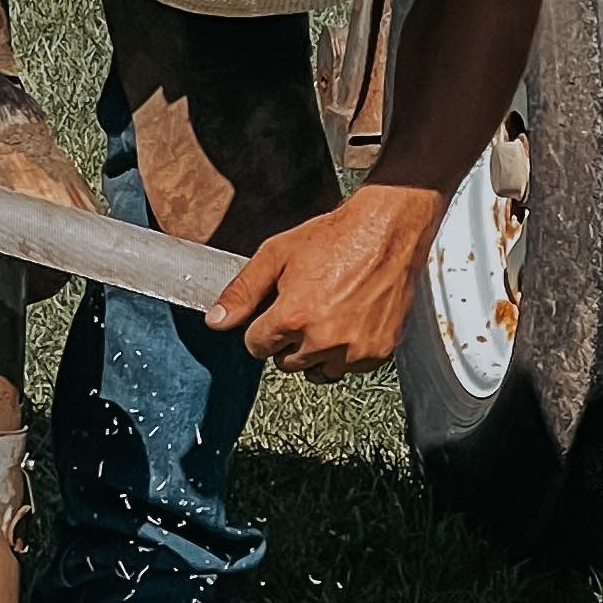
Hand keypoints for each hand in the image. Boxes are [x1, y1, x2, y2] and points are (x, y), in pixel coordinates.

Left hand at [204, 185, 445, 376]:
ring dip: (315, 352)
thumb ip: (242, 292)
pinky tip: (348, 321)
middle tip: (302, 308)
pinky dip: (345, 353)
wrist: (387, 232)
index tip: (274, 312)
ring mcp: (355, 350)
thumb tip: (216, 322)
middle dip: (286, 340)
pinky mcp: (378, 353)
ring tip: (325, 315)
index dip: (261, 327)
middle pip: (285, 363)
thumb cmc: (334, 238)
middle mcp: (325, 340)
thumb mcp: (276, 256)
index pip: (257, 346)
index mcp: (294, 317)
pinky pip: (349, 368)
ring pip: (317, 370)